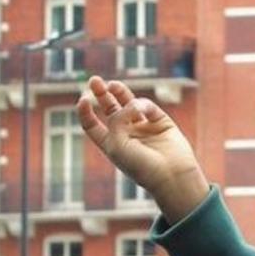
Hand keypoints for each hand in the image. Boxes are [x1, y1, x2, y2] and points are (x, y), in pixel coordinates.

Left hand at [77, 76, 208, 222]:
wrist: (170, 174)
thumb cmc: (140, 166)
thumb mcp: (117, 144)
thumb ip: (116, 119)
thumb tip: (129, 103)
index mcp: (111, 144)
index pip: (93, 125)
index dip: (85, 112)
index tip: (83, 99)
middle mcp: (126, 134)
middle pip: (109, 109)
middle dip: (102, 94)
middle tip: (94, 80)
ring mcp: (143, 126)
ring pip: (128, 104)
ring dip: (119, 92)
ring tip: (112, 85)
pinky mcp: (160, 121)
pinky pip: (147, 107)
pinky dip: (142, 104)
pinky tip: (140, 110)